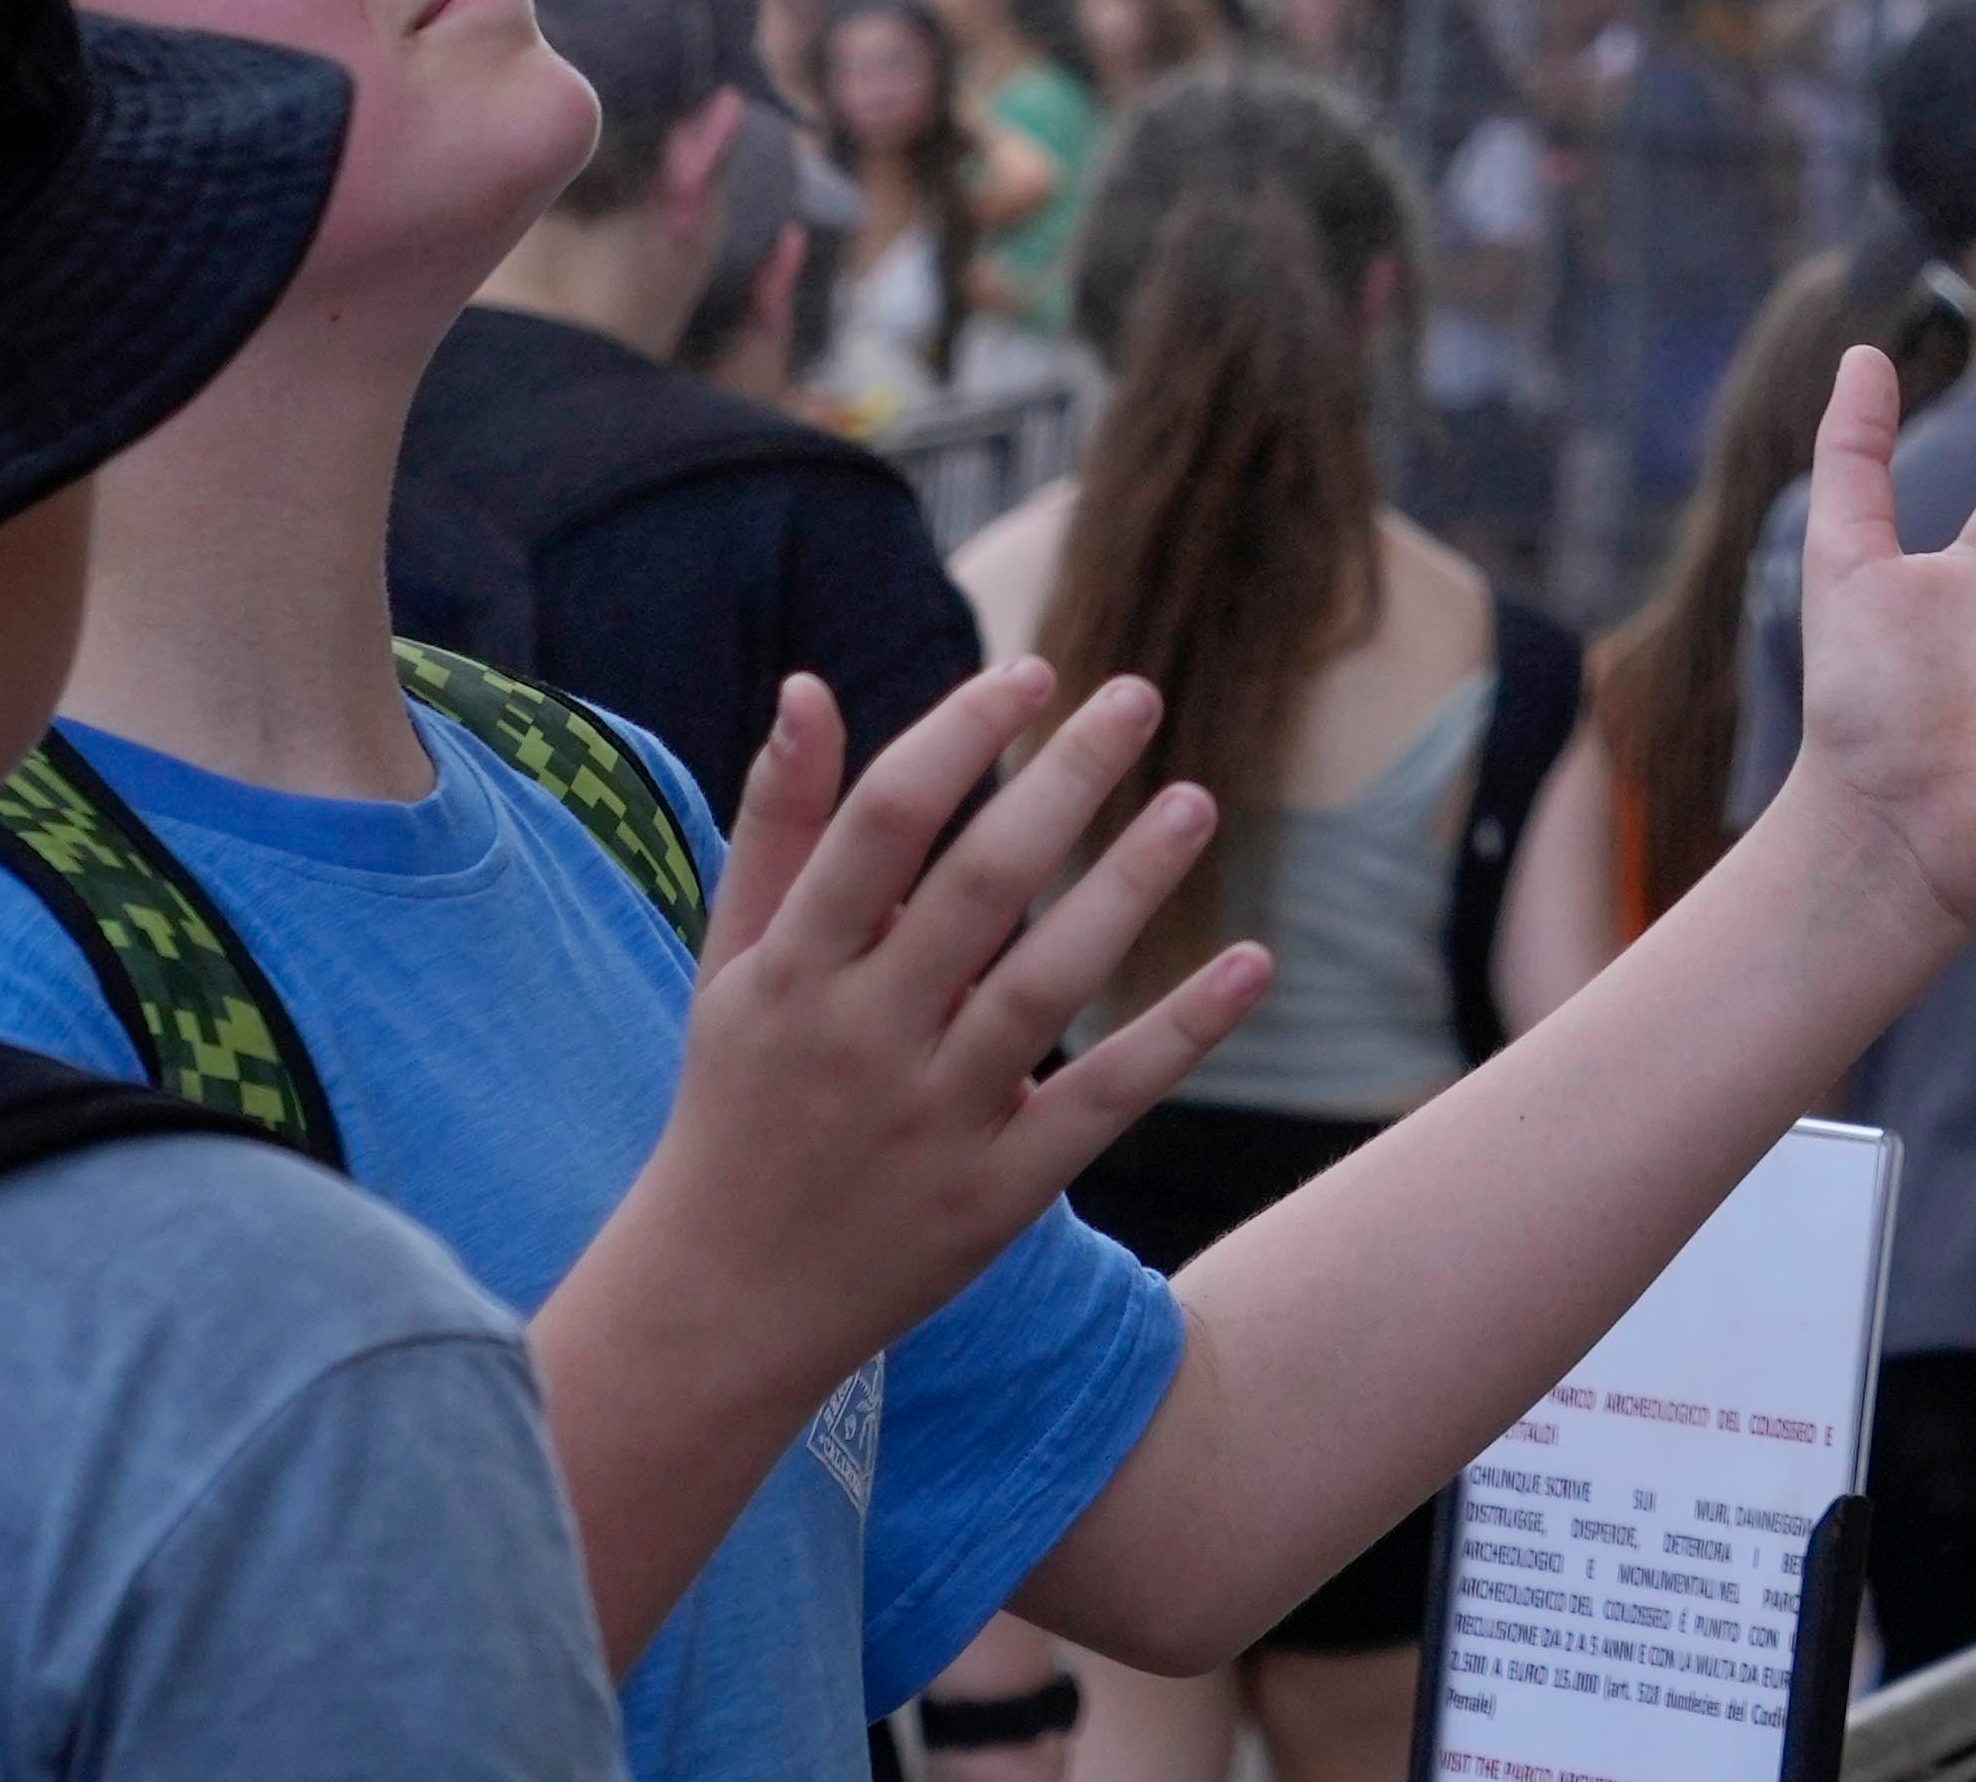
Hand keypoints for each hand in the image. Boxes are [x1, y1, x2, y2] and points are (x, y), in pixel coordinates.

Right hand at [629, 663, 1258, 1377]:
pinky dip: (1181, 1033)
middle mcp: (861, 1040)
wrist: (721, 1303)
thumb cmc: (739, 1101)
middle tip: (1138, 694)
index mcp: (791, 973)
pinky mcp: (996, 1194)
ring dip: (1129, 886)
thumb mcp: (732, 966)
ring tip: (1195, 800)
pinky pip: (1102, 1101)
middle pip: (979, 888)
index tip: (1031, 671)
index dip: (960, 735)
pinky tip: (1254, 963)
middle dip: (1061, 781)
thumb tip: (809, 686)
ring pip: (1047, 985)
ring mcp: (933, 1121)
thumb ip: (777, 828)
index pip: (883, 824)